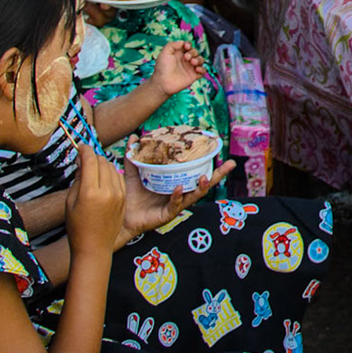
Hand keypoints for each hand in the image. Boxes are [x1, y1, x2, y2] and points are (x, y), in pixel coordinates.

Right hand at [64, 150, 127, 257]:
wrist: (94, 247)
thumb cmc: (77, 226)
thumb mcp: (70, 201)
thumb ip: (78, 179)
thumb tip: (82, 161)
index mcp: (90, 192)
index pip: (90, 161)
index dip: (85, 150)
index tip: (80, 147)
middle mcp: (107, 192)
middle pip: (102, 162)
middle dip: (93, 156)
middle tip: (85, 157)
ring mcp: (118, 195)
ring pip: (112, 168)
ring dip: (103, 163)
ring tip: (93, 167)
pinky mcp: (124, 199)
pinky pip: (119, 178)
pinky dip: (111, 173)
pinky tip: (103, 176)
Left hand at [120, 155, 234, 240]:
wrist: (120, 215)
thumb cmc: (131, 195)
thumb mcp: (133, 172)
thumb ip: (134, 156)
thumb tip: (135, 137)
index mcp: (175, 182)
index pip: (194, 171)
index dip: (205, 162)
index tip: (215, 149)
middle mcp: (179, 193)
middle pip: (203, 183)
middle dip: (218, 174)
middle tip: (231, 164)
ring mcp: (175, 205)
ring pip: (194, 195)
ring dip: (202, 187)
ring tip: (206, 177)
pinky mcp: (167, 215)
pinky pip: (175, 205)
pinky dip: (178, 196)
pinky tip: (179, 188)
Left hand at [149, 40, 205, 96]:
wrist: (163, 83)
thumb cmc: (162, 68)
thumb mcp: (164, 53)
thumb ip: (172, 44)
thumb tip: (182, 42)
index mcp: (179, 53)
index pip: (188, 46)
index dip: (189, 45)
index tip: (186, 46)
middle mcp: (185, 60)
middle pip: (195, 52)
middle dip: (193, 52)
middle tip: (186, 57)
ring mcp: (190, 68)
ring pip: (201, 60)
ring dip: (199, 59)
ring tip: (193, 63)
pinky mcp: (193, 76)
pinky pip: (203, 71)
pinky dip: (202, 69)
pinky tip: (196, 69)